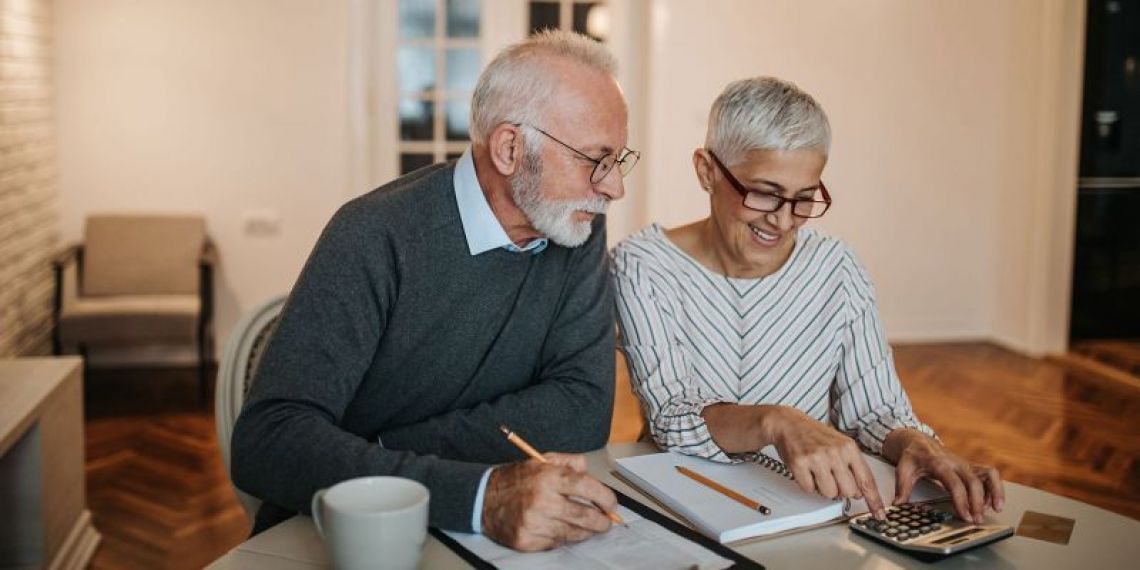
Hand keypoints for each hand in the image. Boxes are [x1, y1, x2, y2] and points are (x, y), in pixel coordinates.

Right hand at [481, 452, 615, 550]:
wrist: (483, 500)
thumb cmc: (516, 480)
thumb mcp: (541, 461)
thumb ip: (568, 462)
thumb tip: (588, 470)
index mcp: (548, 478)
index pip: (586, 487)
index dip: (605, 498)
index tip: (611, 504)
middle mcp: (542, 501)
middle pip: (584, 516)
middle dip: (602, 521)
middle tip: (607, 522)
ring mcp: (534, 523)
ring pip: (573, 533)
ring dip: (585, 532)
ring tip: (590, 527)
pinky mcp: (527, 540)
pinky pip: (556, 543)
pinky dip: (563, 538)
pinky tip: (563, 530)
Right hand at [761, 405, 886, 519]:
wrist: (789, 423)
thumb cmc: (815, 435)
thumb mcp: (841, 444)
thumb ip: (852, 466)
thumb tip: (860, 492)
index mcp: (849, 448)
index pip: (866, 480)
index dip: (874, 500)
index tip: (879, 514)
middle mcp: (835, 452)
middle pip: (848, 492)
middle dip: (841, 491)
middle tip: (833, 479)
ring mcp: (817, 458)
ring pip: (829, 493)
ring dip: (823, 488)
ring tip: (818, 472)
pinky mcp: (800, 464)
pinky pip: (809, 489)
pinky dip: (808, 484)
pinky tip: (807, 470)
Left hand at [887, 429, 1003, 522]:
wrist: (919, 441)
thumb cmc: (912, 456)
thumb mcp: (903, 469)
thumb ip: (902, 488)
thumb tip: (898, 504)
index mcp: (939, 463)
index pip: (954, 483)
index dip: (961, 500)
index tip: (964, 515)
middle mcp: (956, 462)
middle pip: (974, 481)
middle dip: (977, 502)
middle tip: (976, 520)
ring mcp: (966, 464)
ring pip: (988, 474)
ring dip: (995, 491)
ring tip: (996, 509)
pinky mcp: (971, 466)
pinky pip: (990, 474)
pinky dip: (995, 487)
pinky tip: (991, 502)